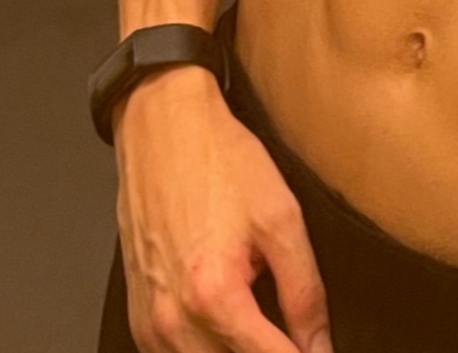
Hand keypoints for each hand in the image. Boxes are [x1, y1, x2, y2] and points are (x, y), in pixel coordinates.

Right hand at [116, 67, 330, 352]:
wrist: (162, 126)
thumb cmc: (217, 160)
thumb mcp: (281, 218)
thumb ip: (305, 293)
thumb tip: (319, 348)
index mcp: (214, 296)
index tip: (317, 351)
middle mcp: (174, 320)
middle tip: (290, 334)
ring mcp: (150, 323)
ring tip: (260, 328)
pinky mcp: (137, 316)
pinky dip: (204, 351)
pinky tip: (225, 330)